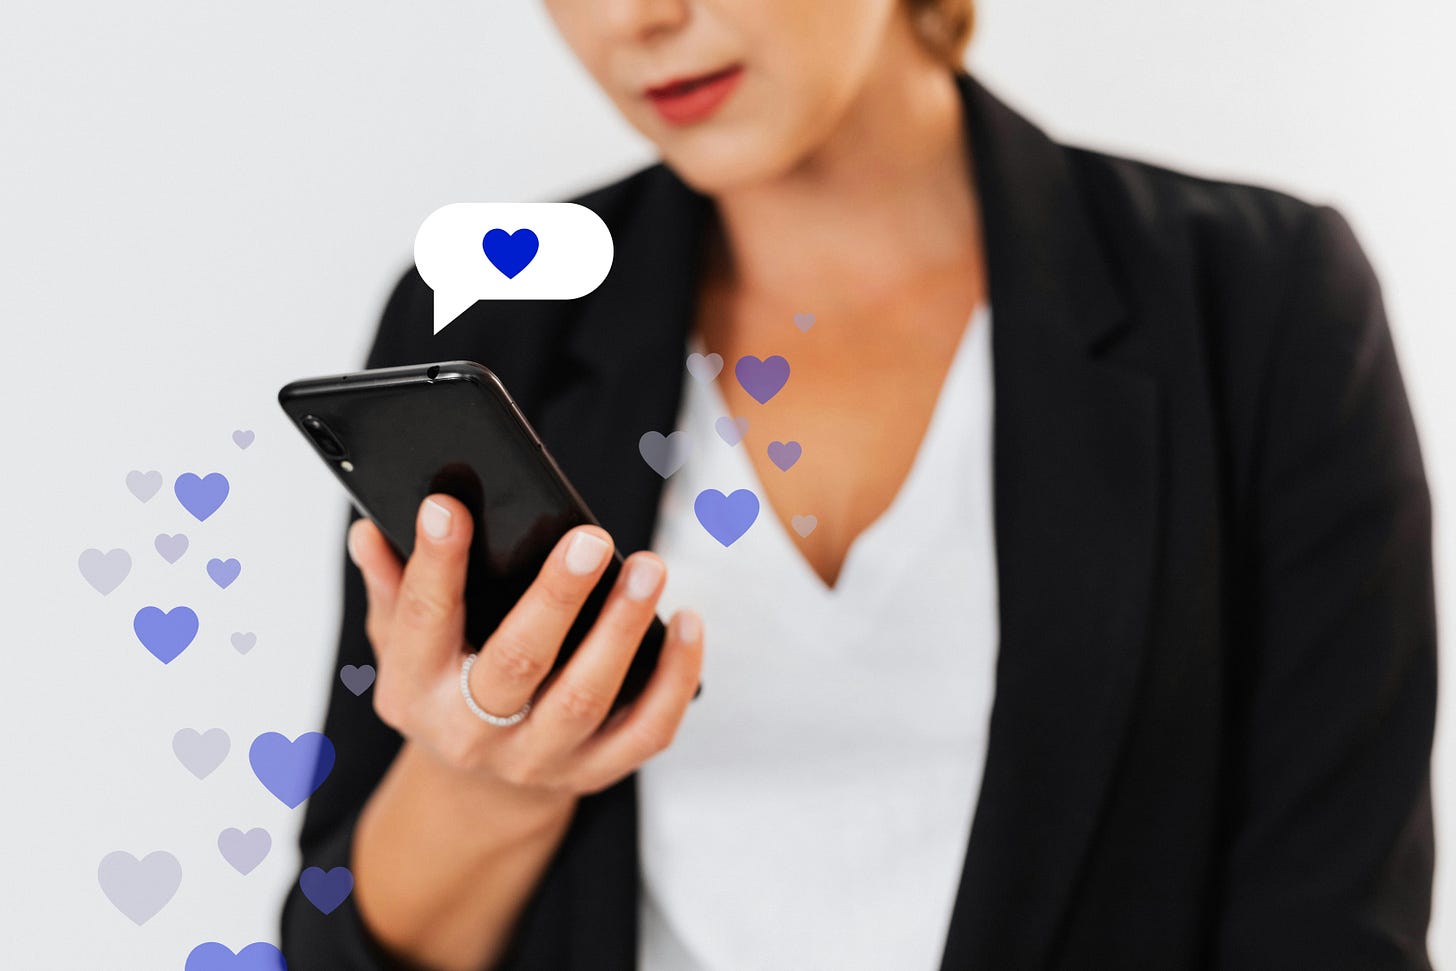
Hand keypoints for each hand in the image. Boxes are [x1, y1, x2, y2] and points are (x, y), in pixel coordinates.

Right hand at [348, 493, 703, 799]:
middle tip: (589, 539)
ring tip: (647, 568)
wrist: (481, 794)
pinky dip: (674, 677)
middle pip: (517, 664)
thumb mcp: (403, 648)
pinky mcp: (595, 771)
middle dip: (555, 599)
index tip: (447, 506)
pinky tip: (687, 623)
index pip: (423, 622)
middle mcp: (474, 733)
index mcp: (415, 693)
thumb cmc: (445, 692)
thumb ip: (392, 589)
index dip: (435, 563)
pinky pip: (646, 729)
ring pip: (586, 697)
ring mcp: (538, 758)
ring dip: (621, 629)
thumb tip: (371, 529)